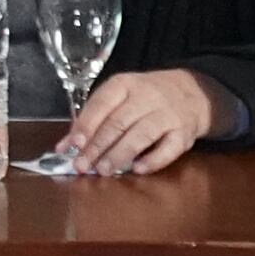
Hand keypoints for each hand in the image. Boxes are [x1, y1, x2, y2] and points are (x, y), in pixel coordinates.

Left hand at [58, 68, 216, 176]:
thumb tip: (64, 147)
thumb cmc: (144, 98)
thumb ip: (92, 119)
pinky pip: (169, 149)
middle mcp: (147, 97)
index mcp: (125, 84)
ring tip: (103, 170)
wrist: (190, 93)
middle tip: (83, 165)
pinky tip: (137, 169)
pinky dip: (152, 160)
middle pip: (119, 122)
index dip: (86, 125)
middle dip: (98, 146)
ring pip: (141, 135)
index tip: (73, 145)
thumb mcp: (118, 98)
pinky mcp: (184, 133)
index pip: (102, 103)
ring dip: (120, 154)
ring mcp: (167, 114)